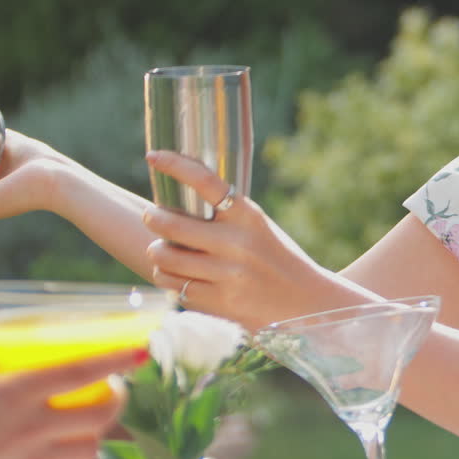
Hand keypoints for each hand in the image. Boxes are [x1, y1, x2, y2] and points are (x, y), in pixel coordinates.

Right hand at [0, 349, 147, 458]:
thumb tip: (23, 353)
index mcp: (15, 393)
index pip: (81, 371)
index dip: (117, 359)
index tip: (142, 350)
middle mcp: (31, 428)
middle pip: (102, 415)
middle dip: (117, 399)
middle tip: (112, 389)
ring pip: (92, 448)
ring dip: (95, 433)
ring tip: (84, 422)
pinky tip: (63, 454)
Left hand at [141, 150, 317, 329]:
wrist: (305, 303)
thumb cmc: (276, 259)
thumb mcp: (258, 228)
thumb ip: (225, 216)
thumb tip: (176, 202)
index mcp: (248, 216)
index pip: (205, 181)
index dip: (175, 165)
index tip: (153, 156)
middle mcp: (236, 242)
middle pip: (171, 223)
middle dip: (154, 218)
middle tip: (152, 216)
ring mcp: (227, 274)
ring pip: (165, 258)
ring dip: (158, 253)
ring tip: (163, 251)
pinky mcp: (219, 301)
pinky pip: (175, 287)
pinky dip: (172, 281)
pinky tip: (181, 277)